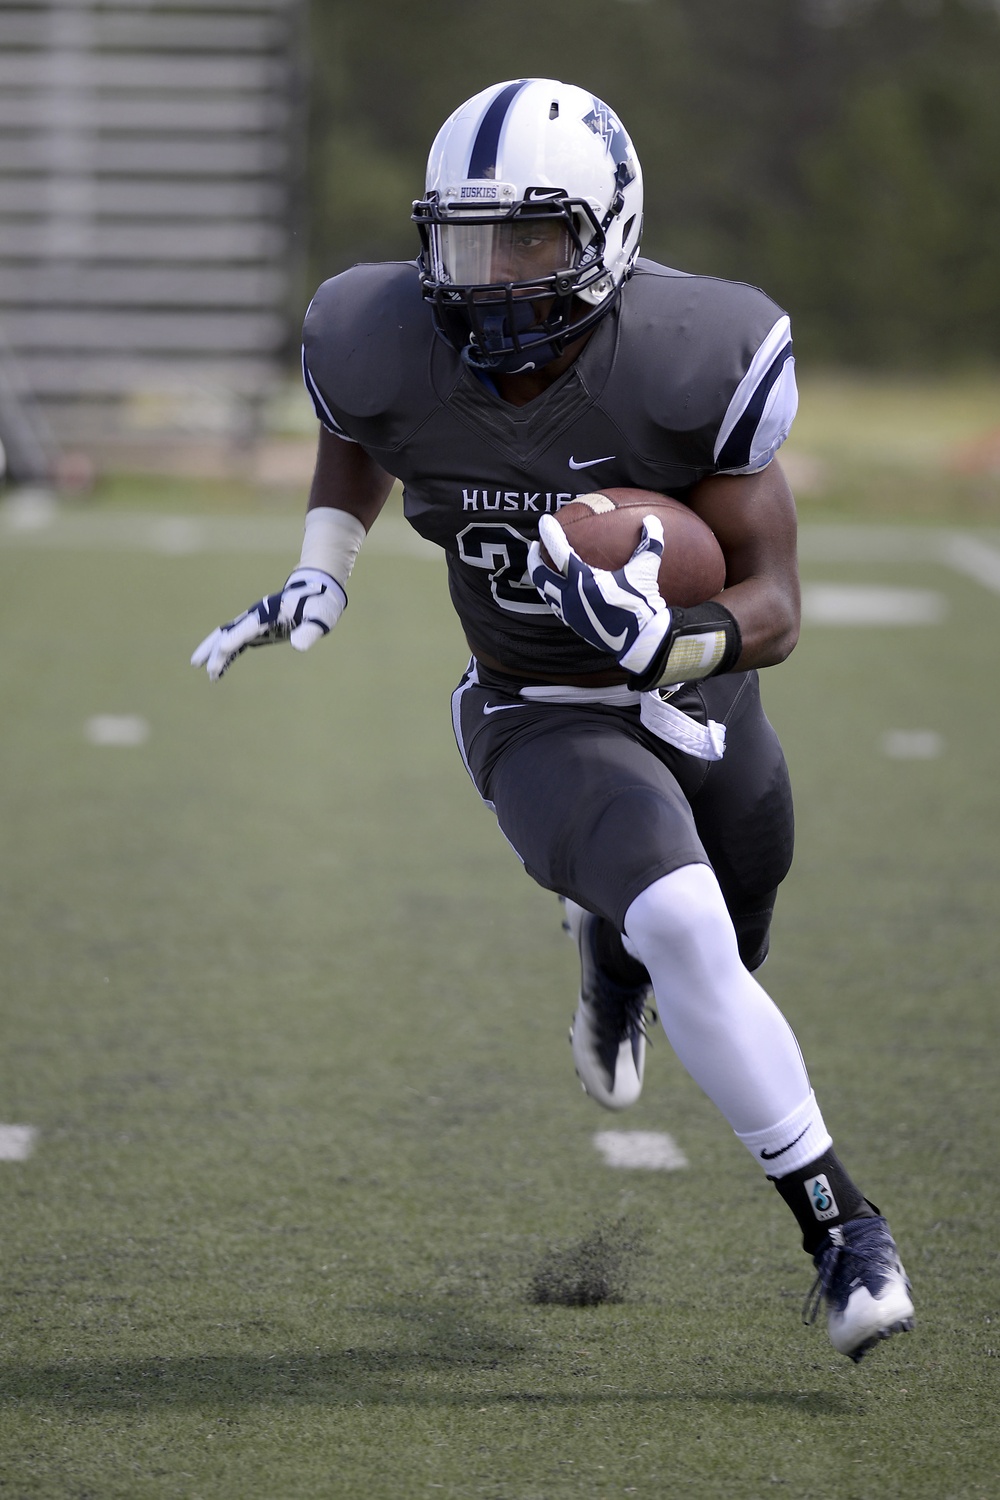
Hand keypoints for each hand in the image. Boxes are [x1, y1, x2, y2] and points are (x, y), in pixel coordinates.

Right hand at [190, 567, 346, 680]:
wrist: (316, 591)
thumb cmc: (320, 604)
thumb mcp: (320, 618)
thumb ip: (309, 632)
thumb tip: (298, 646)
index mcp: (270, 611)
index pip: (250, 626)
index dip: (237, 636)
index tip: (223, 648)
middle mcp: (257, 616)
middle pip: (230, 631)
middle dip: (216, 648)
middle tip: (203, 667)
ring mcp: (255, 623)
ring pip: (227, 637)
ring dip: (216, 654)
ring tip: (208, 675)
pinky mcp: (257, 631)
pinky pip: (237, 644)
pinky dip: (227, 656)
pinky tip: (219, 672)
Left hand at [527, 513, 674, 676]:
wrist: (641, 640)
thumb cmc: (642, 603)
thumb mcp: (646, 570)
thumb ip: (649, 542)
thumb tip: (652, 520)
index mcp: (583, 581)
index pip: (558, 551)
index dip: (549, 534)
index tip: (544, 521)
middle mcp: (570, 597)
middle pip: (541, 575)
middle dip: (534, 559)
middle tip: (535, 546)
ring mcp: (570, 613)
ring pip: (546, 592)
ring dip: (541, 577)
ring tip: (542, 567)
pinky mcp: (575, 624)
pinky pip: (556, 605)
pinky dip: (552, 593)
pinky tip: (558, 589)